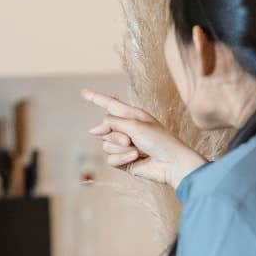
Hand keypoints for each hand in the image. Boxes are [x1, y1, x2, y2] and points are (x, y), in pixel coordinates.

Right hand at [81, 88, 205, 189]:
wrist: (172, 163)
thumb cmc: (160, 140)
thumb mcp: (135, 125)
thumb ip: (112, 123)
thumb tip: (93, 130)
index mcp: (132, 115)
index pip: (110, 104)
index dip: (96, 98)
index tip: (83, 92)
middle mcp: (127, 129)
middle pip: (105, 128)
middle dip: (114, 135)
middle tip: (130, 140)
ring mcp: (125, 146)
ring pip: (106, 145)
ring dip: (120, 148)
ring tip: (137, 150)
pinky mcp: (124, 161)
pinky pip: (111, 159)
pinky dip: (122, 159)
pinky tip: (135, 159)